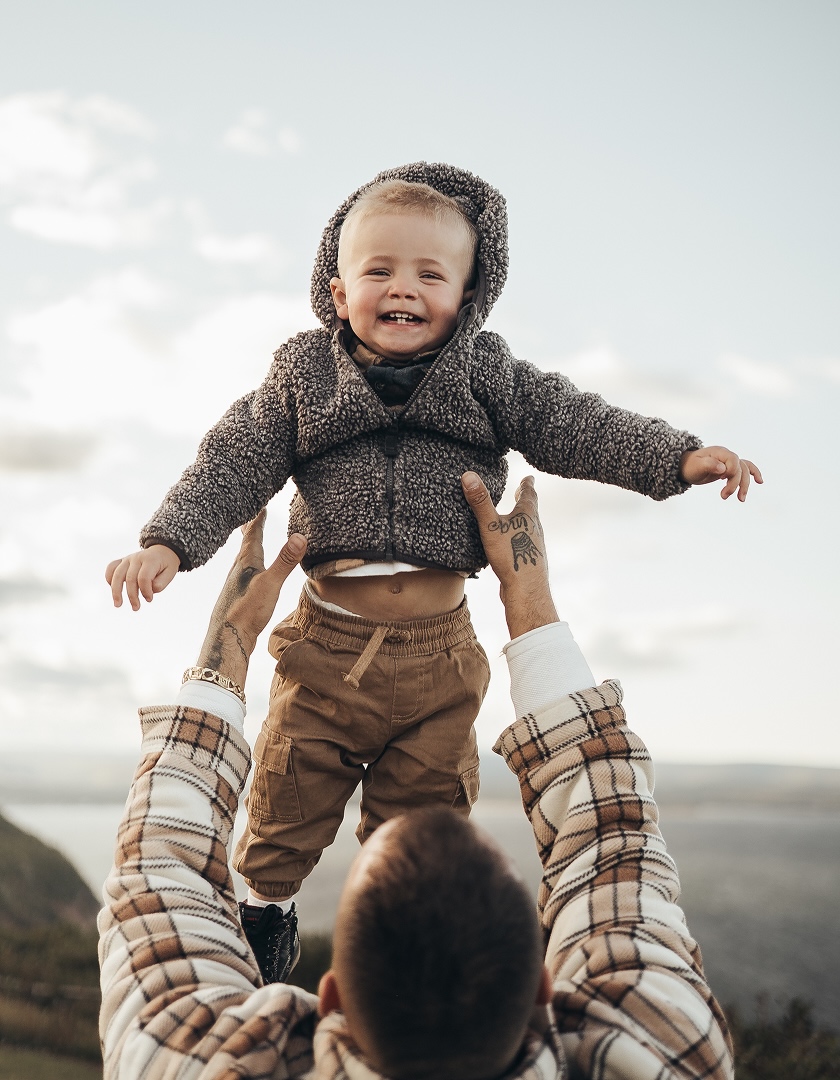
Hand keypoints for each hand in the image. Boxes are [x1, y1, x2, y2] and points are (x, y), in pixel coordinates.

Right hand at [106, 546, 180, 610]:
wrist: (162, 551)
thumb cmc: (166, 565)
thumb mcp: (170, 573)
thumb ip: (161, 583)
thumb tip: (149, 591)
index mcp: (150, 560)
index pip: (144, 577)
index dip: (146, 591)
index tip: (149, 599)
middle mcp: (137, 558)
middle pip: (130, 578)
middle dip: (132, 596)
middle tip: (136, 608)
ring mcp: (128, 558)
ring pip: (117, 574)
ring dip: (116, 591)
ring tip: (118, 604)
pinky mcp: (122, 561)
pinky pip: (111, 567)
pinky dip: (109, 578)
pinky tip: (112, 588)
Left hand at [195, 510, 305, 689]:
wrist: (226, 639)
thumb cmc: (245, 611)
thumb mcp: (270, 584)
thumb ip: (285, 561)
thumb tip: (301, 536)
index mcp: (247, 561)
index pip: (253, 532)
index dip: (258, 517)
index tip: (261, 501)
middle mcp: (239, 568)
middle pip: (246, 541)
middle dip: (251, 526)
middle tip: (254, 512)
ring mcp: (238, 582)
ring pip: (245, 556)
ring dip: (250, 543)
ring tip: (252, 538)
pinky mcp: (239, 596)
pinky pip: (246, 571)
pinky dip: (251, 562)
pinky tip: (252, 573)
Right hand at [462, 472, 557, 639]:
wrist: (527, 589)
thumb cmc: (511, 555)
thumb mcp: (491, 526)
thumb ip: (480, 502)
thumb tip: (469, 475)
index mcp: (527, 516)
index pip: (529, 493)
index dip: (527, 484)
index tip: (529, 477)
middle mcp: (534, 528)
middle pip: (531, 510)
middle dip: (525, 499)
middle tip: (522, 491)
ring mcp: (533, 545)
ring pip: (528, 527)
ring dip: (522, 519)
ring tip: (515, 516)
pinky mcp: (528, 559)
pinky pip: (522, 543)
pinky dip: (517, 537)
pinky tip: (509, 545)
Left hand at [679, 446, 762, 500]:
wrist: (685, 466)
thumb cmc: (690, 466)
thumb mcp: (696, 466)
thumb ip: (709, 465)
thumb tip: (723, 469)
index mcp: (720, 452)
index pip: (734, 461)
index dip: (731, 473)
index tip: (721, 480)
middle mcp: (727, 455)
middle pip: (740, 468)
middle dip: (735, 484)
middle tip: (723, 497)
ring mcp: (729, 461)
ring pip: (744, 471)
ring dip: (744, 485)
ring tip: (740, 499)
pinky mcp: (730, 468)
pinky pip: (746, 469)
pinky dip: (753, 474)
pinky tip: (760, 482)